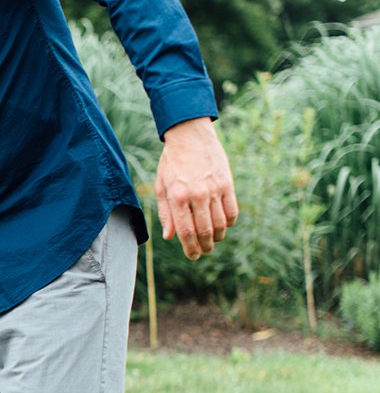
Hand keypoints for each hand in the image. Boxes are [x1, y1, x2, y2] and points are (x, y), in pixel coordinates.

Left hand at [156, 117, 238, 260]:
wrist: (190, 135)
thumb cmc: (171, 162)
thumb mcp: (161, 186)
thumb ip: (165, 213)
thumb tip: (169, 237)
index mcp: (177, 197)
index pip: (186, 232)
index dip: (190, 249)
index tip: (192, 256)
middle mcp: (197, 195)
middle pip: (205, 231)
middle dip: (204, 247)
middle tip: (203, 252)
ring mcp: (214, 189)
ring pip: (220, 224)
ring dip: (217, 237)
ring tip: (212, 241)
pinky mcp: (227, 183)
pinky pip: (232, 211)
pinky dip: (228, 223)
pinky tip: (222, 226)